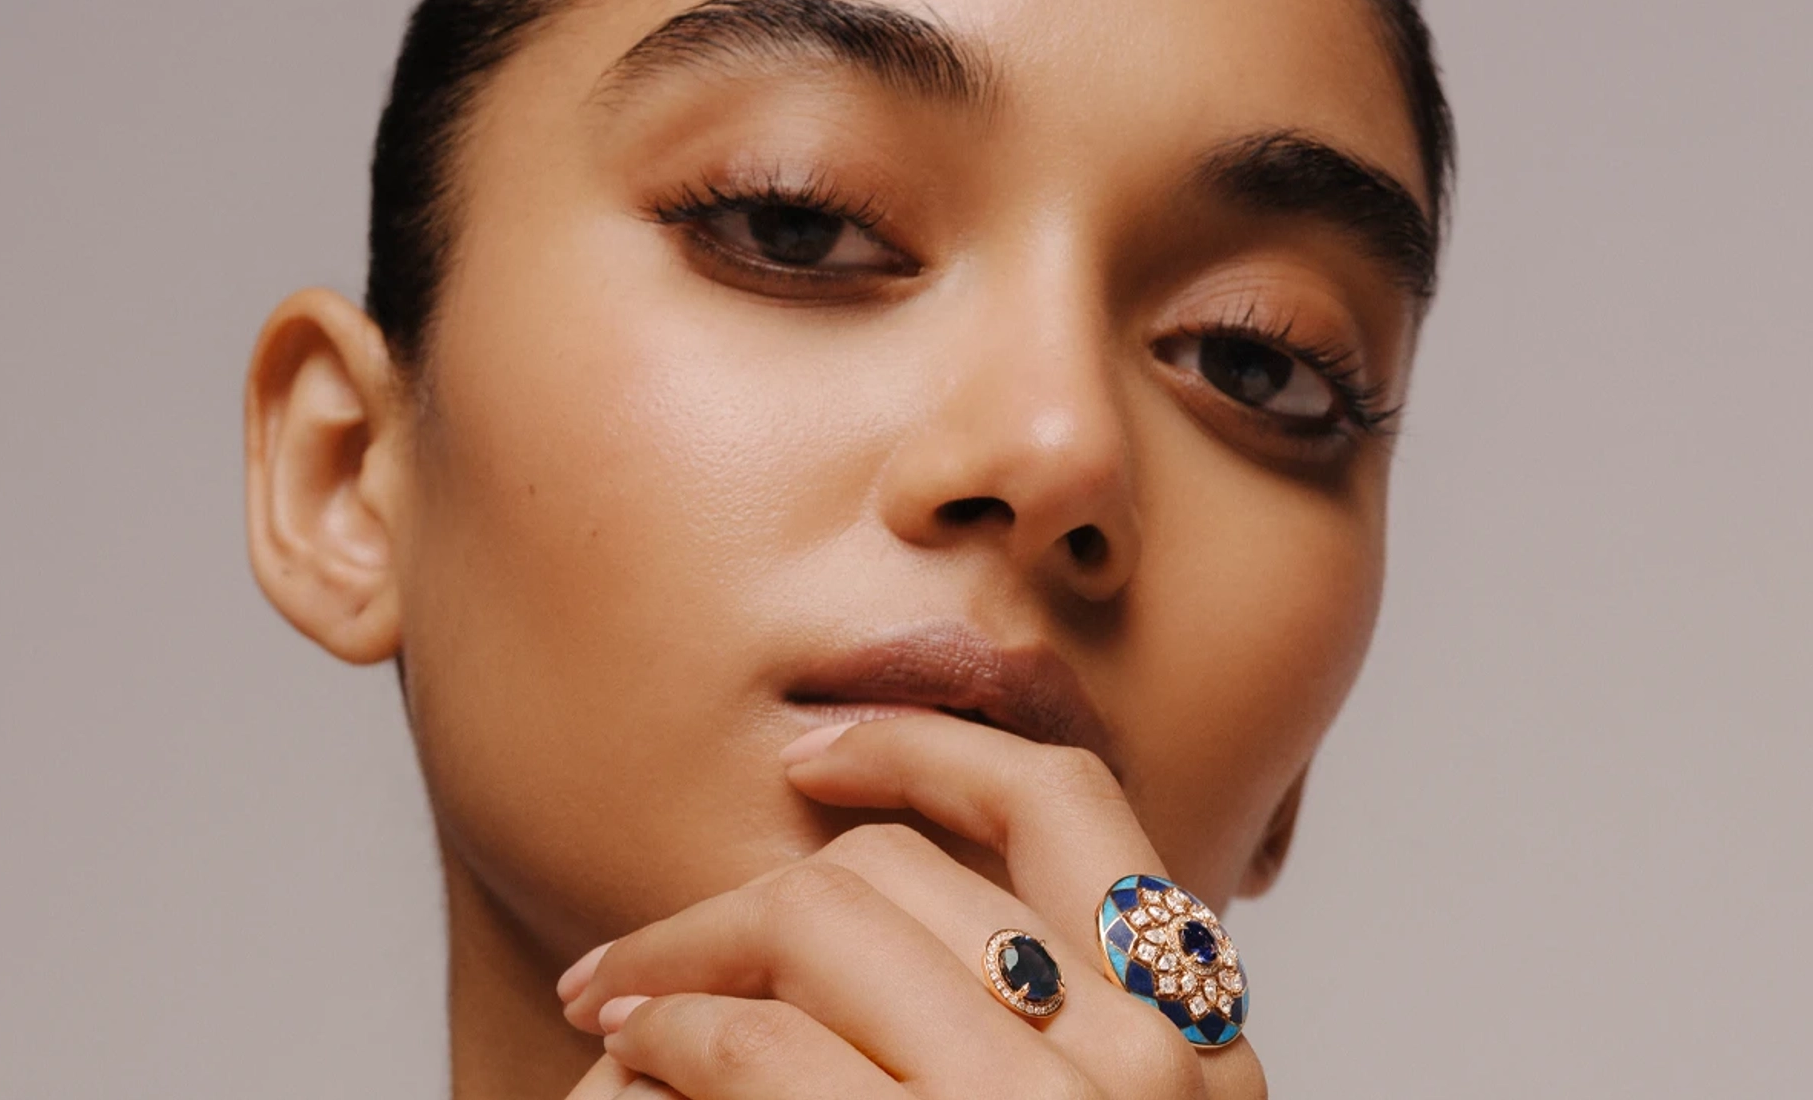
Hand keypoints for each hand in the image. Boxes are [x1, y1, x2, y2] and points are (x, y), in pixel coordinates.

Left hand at [556, 714, 1266, 1098]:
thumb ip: (1043, 1028)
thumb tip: (871, 885)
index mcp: (1197, 1043)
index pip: (1066, 802)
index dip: (927, 745)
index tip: (815, 755)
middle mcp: (1148, 1068)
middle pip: (901, 869)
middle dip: (748, 886)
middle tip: (652, 948)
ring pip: (821, 922)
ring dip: (685, 944)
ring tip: (614, 992)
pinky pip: (763, 1043)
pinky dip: (675, 1025)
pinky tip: (636, 1054)